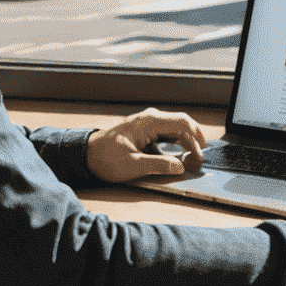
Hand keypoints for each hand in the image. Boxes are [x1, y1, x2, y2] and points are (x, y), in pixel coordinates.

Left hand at [85, 108, 207, 183]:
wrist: (86, 154)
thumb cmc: (106, 158)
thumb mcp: (132, 166)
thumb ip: (158, 165)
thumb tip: (180, 167)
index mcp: (149, 122)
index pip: (182, 125)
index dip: (195, 141)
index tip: (198, 160)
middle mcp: (150, 118)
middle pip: (182, 123)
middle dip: (195, 140)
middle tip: (199, 160)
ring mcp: (148, 123)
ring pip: (176, 127)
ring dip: (187, 141)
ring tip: (192, 159)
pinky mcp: (145, 130)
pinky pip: (167, 132)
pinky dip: (178, 142)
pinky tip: (179, 155)